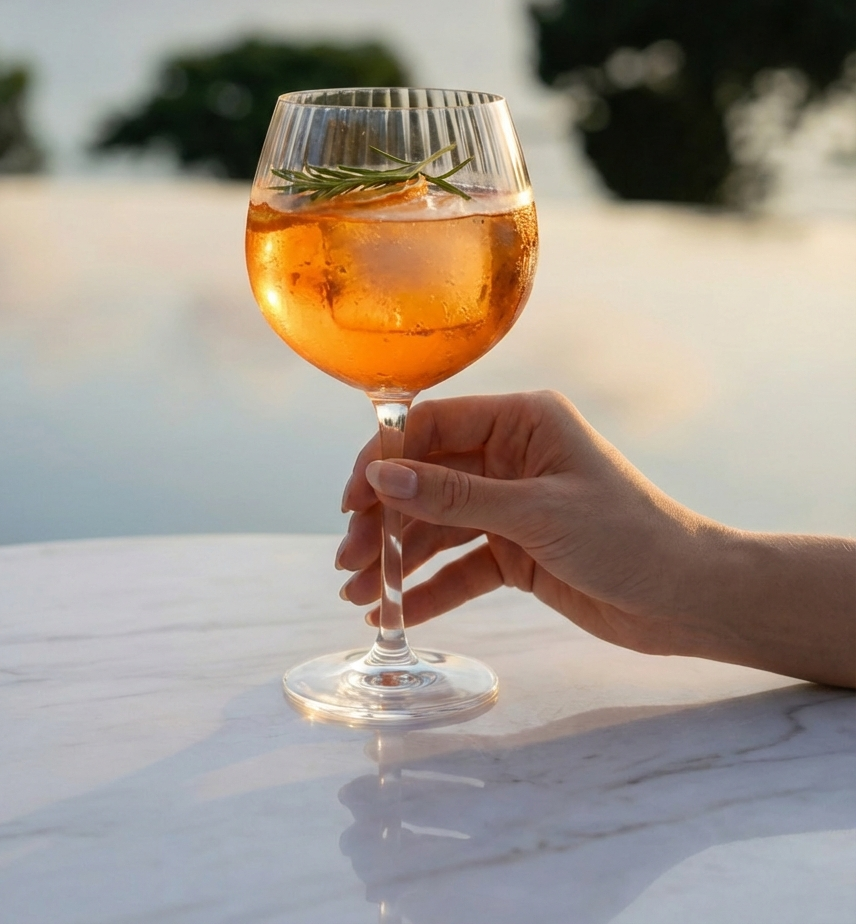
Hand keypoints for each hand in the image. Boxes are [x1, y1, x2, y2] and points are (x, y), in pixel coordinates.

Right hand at [336, 391, 706, 657]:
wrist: (688, 600)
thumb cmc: (628, 536)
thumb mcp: (537, 513)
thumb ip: (455, 498)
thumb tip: (380, 479)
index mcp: (521, 422)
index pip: (434, 427)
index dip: (386, 460)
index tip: (352, 500)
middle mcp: (511, 457)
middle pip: (426, 481)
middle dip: (385, 520)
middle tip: (348, 561)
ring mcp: (511, 506)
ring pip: (437, 526)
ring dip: (399, 558)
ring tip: (358, 594)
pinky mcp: (517, 552)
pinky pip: (461, 566)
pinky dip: (431, 588)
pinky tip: (396, 613)